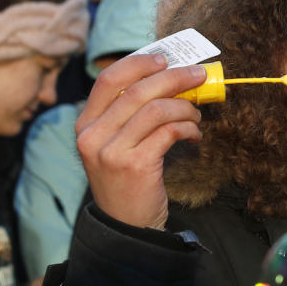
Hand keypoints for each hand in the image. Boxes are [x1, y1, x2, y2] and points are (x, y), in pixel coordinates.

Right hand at [75, 54, 207, 229]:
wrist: (126, 226)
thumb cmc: (128, 178)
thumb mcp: (118, 143)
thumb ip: (132, 113)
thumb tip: (170, 76)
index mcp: (86, 124)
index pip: (108, 79)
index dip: (139, 63)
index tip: (166, 59)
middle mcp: (92, 136)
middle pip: (138, 90)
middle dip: (176, 77)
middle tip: (199, 76)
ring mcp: (111, 151)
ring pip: (157, 109)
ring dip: (186, 107)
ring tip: (196, 115)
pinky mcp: (135, 165)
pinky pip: (170, 131)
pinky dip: (189, 128)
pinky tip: (194, 135)